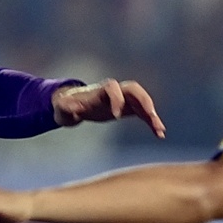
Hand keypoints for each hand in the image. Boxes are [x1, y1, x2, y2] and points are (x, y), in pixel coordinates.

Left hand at [51, 79, 166, 138]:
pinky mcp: (128, 109)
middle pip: (134, 90)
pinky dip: (152, 122)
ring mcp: (123, 99)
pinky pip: (143, 113)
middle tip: (151, 117)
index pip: (112, 88)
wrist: (72, 105)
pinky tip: (160, 134)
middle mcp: (114, 92)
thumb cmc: (66, 106)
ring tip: (160, 131)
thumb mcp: (62, 108)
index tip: (116, 115)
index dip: (116, 98)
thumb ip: (66, 108)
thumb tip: (73, 109)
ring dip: (152, 115)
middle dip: (144, 102)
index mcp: (99, 91)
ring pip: (142, 102)